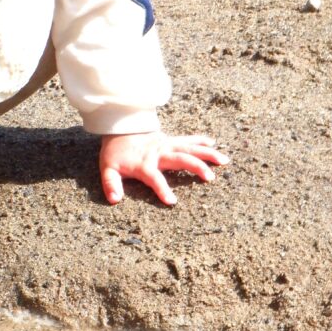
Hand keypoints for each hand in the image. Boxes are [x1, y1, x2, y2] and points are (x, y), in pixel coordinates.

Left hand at [99, 132, 228, 205]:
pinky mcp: (170, 139)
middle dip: (195, 167)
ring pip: (189, 148)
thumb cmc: (115, 153)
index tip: (172, 201)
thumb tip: (115, 199)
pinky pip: (187, 139)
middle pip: (179, 159)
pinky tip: (213, 143)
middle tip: (210, 178)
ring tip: (223, 160)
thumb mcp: (108, 169)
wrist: (117, 129)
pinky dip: (200, 140)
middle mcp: (158, 153)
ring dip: (206, 154)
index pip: (154, 178)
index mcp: (143, 164)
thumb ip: (111, 184)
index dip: (162, 189)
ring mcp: (166, 144)